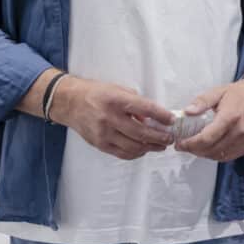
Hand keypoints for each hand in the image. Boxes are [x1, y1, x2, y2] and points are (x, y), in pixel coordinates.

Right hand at [48, 76, 174, 159]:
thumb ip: (136, 103)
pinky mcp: (100, 144)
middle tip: (170, 137)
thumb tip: (151, 118)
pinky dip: (136, 153)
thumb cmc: (98, 94)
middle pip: (141, 132)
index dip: (162, 116)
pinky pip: (122, 153)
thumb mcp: (119, 90)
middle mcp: (110, 118)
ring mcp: (104, 133)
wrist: (70, 103)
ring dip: (151, 148)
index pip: (145, 109)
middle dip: (160, 137)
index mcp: (117, 100)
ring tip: (161, 146)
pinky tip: (144, 150)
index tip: (172, 120)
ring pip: (133, 146)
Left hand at [174, 77, 243, 161]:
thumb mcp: (218, 92)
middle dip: (194, 150)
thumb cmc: (240, 92)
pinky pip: (229, 156)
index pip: (206, 138)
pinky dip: (216, 155)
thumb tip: (187, 112)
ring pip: (219, 155)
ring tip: (195, 146)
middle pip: (211, 149)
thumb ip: (202, 102)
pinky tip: (210, 148)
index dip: (190, 144)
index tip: (180, 143)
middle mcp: (240, 131)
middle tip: (184, 145)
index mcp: (230, 116)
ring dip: (204, 154)